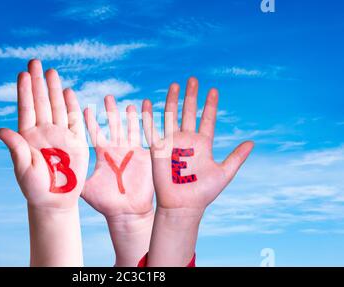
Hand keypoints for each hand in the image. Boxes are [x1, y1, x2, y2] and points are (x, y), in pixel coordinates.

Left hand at [0, 60, 88, 208]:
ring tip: (51, 72)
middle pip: (41, 102)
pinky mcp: (75, 141)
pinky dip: (71, 106)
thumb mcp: (23, 168)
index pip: (26, 109)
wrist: (55, 201)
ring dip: (54, 89)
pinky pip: (73, 120)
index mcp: (27, 136)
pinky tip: (68, 92)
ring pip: (57, 107)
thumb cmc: (35, 188)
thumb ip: (15, 148)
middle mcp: (43, 131)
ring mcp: (60, 135)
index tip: (22, 74)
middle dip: (38, 82)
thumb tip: (0, 129)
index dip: (25, 91)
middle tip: (35, 62)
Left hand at [82, 95, 153, 265]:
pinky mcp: (144, 155)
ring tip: (127, 103)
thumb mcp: (85, 187)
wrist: (126, 213)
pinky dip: (147, 121)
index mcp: (102, 153)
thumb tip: (53, 169)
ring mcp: (131, 151)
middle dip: (110, 111)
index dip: (89, 120)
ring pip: (129, 127)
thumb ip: (71, 174)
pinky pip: (146, 135)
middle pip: (113, 124)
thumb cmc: (105, 203)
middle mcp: (116, 149)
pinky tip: (147, 108)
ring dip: (129, 115)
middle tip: (108, 97)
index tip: (84, 108)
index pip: (95, 131)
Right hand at [142, 77, 252, 265]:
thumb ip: (236, 157)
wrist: (182, 205)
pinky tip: (148, 102)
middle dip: (191, 96)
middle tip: (193, 79)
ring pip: (172, 116)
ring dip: (172, 100)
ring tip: (175, 84)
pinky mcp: (159, 148)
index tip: (213, 90)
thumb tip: (252, 142)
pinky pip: (153, 129)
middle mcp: (188, 140)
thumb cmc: (202, 193)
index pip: (207, 119)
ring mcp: (173, 143)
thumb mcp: (224, 173)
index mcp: (203, 144)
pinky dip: (150, 115)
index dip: (210, 105)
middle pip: (189, 112)